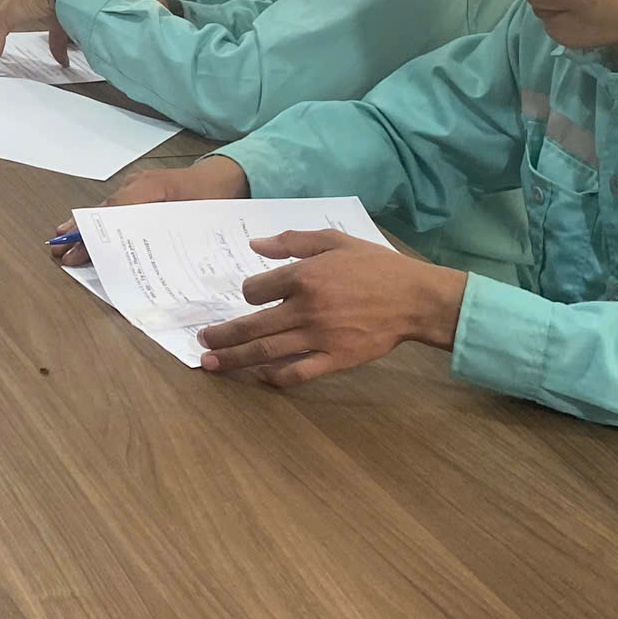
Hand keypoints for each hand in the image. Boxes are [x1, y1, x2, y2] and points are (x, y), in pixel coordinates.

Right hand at [49, 155, 248, 264]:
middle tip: (60, 249)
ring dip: (89, 228)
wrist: (227, 178)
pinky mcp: (142, 193)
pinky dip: (103, 223)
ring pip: (109, 210)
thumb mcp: (196, 215)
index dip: (95, 230)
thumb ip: (169, 228)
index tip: (75, 245)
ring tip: (66, 242)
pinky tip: (92, 236)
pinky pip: (118, 208)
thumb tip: (139, 248)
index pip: (115, 210)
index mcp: (152, 188)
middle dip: (82, 231)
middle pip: (105, 211)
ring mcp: (139, 187)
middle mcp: (140, 185)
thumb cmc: (213, 198)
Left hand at [195, 233, 465, 386]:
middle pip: (250, 325)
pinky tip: (260, 377)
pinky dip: (275, 378)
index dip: (249, 293)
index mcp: (303, 276)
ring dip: (234, 359)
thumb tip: (253, 244)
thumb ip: (291, 241)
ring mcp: (319, 337)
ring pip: (265, 351)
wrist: (415, 298)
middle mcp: (305, 308)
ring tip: (211, 363)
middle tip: (202, 340)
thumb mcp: (333, 240)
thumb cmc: (375, 265)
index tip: (252, 297)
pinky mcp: (335, 360)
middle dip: (221, 335)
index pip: (254, 290)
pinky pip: (297, 374)